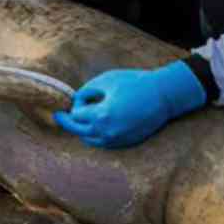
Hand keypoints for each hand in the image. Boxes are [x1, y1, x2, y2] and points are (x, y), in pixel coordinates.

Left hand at [53, 61, 206, 148]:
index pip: (76, 116)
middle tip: (59, 116)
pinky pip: (103, 143)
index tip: (77, 98)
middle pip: (78, 132)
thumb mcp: (106, 80)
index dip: (75, 105)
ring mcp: (117, 140)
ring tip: (81, 119)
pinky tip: (96, 125)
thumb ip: (87, 91)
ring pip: (90, 140)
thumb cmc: (134, 83)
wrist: (163, 96)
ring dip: (83, 130)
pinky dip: (96, 135)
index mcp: (102, 116)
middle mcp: (108, 132)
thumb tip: (76, 102)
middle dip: (68, 123)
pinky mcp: (126, 143)